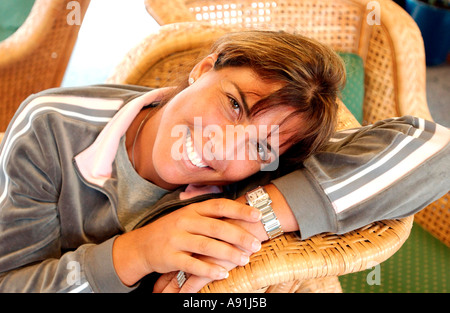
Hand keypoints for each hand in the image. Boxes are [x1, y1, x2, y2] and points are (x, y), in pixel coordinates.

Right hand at [112, 198, 261, 285]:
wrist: (142, 244)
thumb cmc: (173, 230)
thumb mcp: (188, 217)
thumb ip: (209, 215)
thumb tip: (240, 213)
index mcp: (192, 209)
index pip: (219, 206)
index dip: (239, 210)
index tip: (257, 215)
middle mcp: (185, 221)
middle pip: (216, 227)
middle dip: (239, 236)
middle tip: (256, 244)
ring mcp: (176, 239)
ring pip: (206, 246)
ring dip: (228, 253)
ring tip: (244, 260)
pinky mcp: (170, 257)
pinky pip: (192, 264)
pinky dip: (209, 269)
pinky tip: (223, 274)